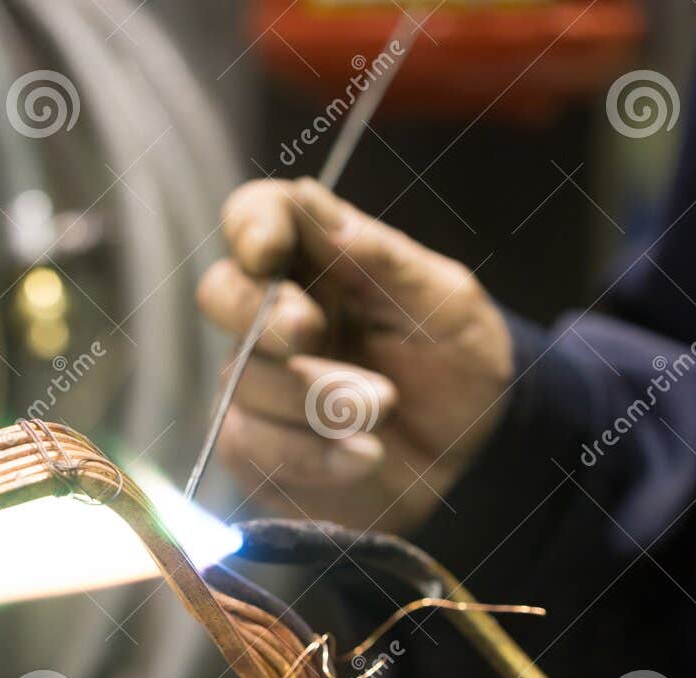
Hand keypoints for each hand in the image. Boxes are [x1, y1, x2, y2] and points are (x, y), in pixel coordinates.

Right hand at [196, 178, 512, 531]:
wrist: (475, 459)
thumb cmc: (461, 367)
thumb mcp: (447, 304)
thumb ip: (380, 256)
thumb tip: (310, 199)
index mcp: (321, 260)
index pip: (257, 215)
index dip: (250, 226)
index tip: (269, 252)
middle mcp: (276, 316)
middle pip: (220, 293)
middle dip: (261, 315)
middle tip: (311, 333)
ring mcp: (260, 383)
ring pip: (244, 379)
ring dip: (318, 397)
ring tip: (384, 408)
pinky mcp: (257, 448)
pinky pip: (251, 446)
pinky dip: (312, 455)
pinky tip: (364, 456)